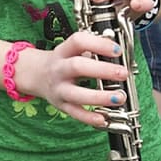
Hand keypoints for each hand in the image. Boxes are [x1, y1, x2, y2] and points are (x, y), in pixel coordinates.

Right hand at [11, 33, 132, 128]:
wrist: (37, 75)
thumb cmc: (63, 61)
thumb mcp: (73, 50)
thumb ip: (93, 50)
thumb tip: (118, 53)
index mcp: (63, 51)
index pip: (78, 42)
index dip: (98, 44)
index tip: (117, 50)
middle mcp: (59, 69)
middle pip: (77, 67)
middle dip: (102, 70)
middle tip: (123, 73)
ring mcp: (59, 88)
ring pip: (76, 94)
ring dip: (100, 97)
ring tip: (120, 97)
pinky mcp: (61, 105)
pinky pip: (75, 113)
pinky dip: (89, 117)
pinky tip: (103, 118)